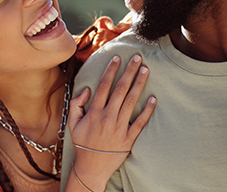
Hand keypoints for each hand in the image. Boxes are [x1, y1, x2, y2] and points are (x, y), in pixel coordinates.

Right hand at [67, 55, 155, 191]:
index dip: (111, 70)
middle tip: (138, 57)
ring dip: (139, 84)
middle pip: (120, 89)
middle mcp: (107, 117)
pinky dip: (147, 111)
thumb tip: (87, 89)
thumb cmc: (82, 143)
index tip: (117, 58)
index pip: (104, 85)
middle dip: (129, 71)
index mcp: (94, 112)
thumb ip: (76, 104)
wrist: (91, 168)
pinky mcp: (129, 138)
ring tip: (146, 70)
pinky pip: (139, 123)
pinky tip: (153, 98)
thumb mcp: (72, 123)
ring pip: (131, 101)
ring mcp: (119, 127)